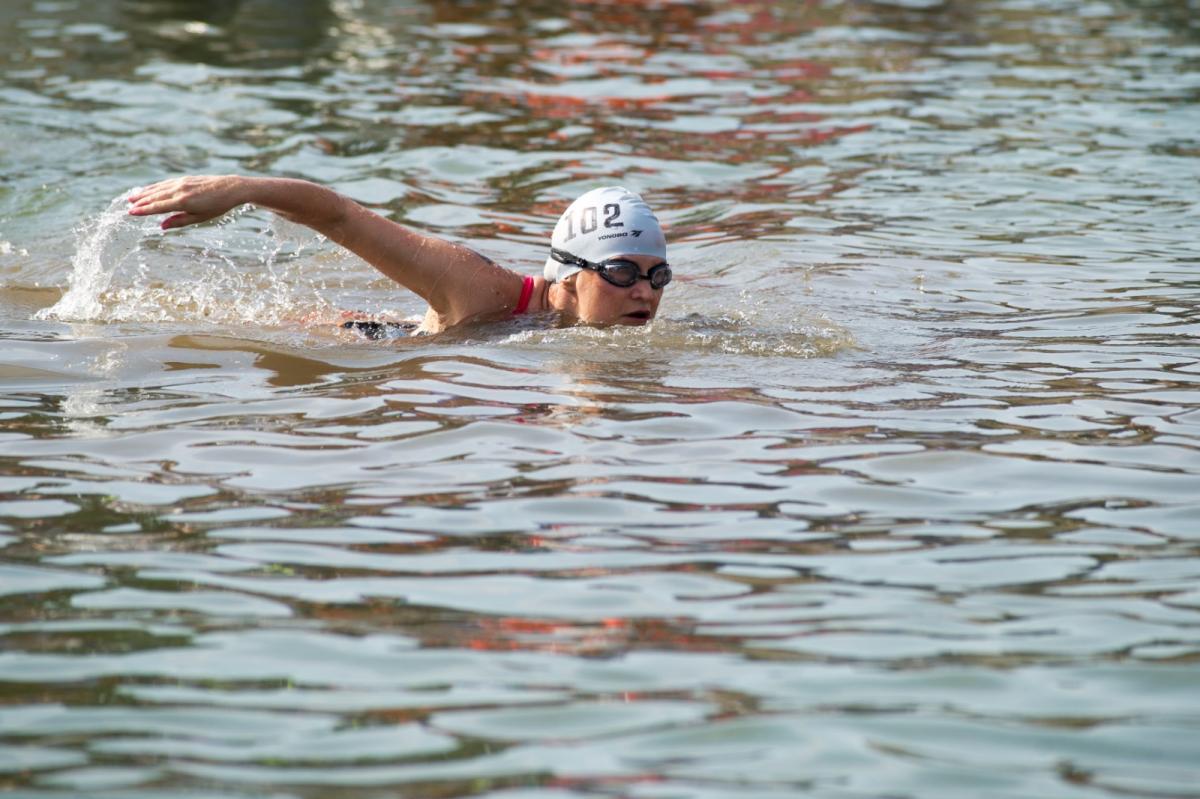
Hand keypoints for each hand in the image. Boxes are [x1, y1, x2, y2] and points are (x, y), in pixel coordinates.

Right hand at [127, 175, 246, 229]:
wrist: (230, 188)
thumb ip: (179, 221)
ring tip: (132, 197)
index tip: (131, 213)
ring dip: (144, 193)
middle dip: (140, 201)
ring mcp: (181, 183)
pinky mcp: (184, 179)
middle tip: (127, 206)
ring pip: (158, 188)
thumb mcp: (200, 218)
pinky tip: (148, 190)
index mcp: (183, 202)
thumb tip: (161, 226)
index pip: (158, 207)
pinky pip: (165, 183)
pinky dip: (154, 187)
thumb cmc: (217, 206)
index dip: (143, 210)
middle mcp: (179, 190)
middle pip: (155, 197)